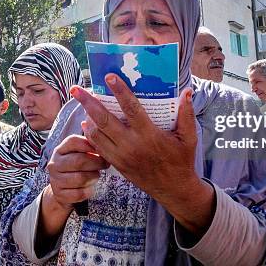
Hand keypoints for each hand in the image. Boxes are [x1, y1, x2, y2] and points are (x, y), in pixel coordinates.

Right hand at [46, 135, 109, 207]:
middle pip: (79, 161)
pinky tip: (90, 187)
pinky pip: (79, 193)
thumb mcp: (78, 154)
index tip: (102, 149)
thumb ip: (88, 146)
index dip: (90, 144)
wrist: (62, 189)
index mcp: (60, 150)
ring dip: (93, 177)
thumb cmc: (75, 168)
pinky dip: (89, 191)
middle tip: (105, 164)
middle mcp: (55, 164)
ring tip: (96, 175)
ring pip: (81, 178)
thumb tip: (103, 141)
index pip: (73, 141)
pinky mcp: (60, 194)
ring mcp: (55, 180)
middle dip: (97, 162)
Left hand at [70, 73, 198, 201]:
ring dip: (87, 116)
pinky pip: (98, 147)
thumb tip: (187, 91)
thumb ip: (186, 114)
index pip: (131, 108)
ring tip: (83, 102)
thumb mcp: (189, 137)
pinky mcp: (117, 165)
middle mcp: (132, 145)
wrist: (173, 189)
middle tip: (76, 89)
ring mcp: (121, 156)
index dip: (119, 91)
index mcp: (149, 135)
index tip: (108, 77)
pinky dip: (90, 134)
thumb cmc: (182, 160)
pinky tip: (88, 123)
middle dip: (88, 103)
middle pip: (104, 120)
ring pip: (96, 134)